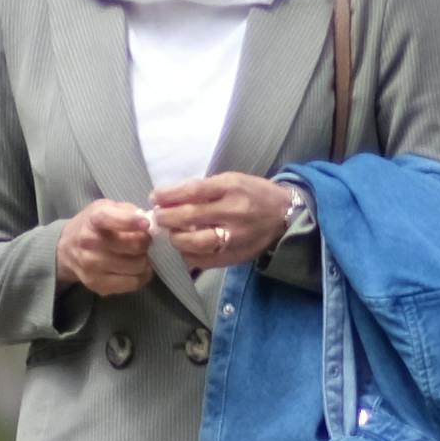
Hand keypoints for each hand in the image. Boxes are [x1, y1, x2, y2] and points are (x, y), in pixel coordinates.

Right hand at [54, 198, 159, 296]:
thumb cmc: (93, 225)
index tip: (146, 223)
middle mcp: (90, 242)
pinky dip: (141, 276)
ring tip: (138, 255)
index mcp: (94, 219)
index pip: (114, 219)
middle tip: (143, 242)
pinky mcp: (97, 285)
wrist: (66, 249)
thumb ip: (127, 211)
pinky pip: (133, 283)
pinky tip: (135, 269)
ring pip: (137, 267)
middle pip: (135, 246)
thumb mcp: (106, 207)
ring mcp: (92, 266)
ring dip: (144, 260)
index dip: (133, 221)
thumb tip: (147, 222)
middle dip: (145, 243)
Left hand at [153, 172, 299, 270]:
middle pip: (190, 216)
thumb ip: (203, 189)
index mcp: (231, 188)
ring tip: (172, 234)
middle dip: (167, 218)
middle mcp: (232, 212)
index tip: (154, 197)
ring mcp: (233, 237)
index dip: (169, 195)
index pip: (193, 191)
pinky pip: (203, 260)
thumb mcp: (231, 180)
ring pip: (195, 242)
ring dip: (176, 238)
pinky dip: (188, 255)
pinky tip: (184, 249)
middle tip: (158, 217)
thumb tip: (169, 197)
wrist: (285, 216)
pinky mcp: (234, 256)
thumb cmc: (254, 194)